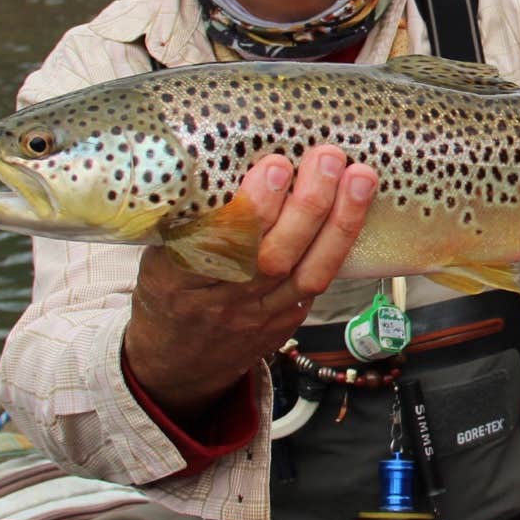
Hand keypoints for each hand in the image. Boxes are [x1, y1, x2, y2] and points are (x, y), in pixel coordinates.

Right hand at [121, 146, 377, 421]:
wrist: (180, 362)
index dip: (252, 209)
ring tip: (361, 177)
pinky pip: (319, 281)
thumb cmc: (170, 291)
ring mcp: (261, 316)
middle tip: (328, 159)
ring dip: (340, 222)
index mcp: (179, 281)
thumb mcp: (158, 255)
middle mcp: (223, 302)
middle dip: (307, 205)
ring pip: (307, 272)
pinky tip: (358, 207)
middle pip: (273, 258)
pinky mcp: (289, 320)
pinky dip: (341, 243)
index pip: (218, 245)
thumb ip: (189, 218)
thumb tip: (224, 157)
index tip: (275, 166)